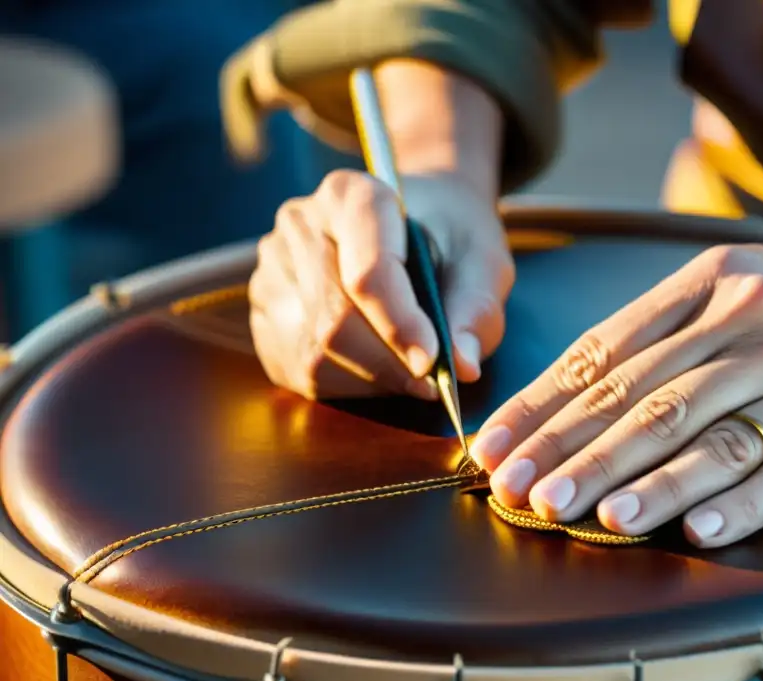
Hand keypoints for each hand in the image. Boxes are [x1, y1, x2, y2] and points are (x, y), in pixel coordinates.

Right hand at [249, 171, 513, 399]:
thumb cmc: (451, 241)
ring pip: (312, 352)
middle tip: (429, 384)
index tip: (432, 363)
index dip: (399, 326)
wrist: (418, 227)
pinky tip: (377, 373)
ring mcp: (272, 269)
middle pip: (335, 320)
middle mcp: (299, 225)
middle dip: (387, 365)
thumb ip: (474, 312)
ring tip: (409, 376)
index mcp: (351, 195)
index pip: (367, 272)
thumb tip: (463, 366)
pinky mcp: (263, 312)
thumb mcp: (482, 264)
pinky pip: (296, 370)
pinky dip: (344, 387)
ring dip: (369, 381)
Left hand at [469, 241, 762, 547]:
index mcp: (715, 283)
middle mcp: (760, 321)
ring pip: (712, 435)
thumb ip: (664, 332)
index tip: (496, 446)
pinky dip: (744, 502)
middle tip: (519, 491)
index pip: (609, 350)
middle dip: (574, 450)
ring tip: (586, 515)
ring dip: (644, 481)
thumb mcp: (740, 288)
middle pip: (649, 397)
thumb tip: (572, 396)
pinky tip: (698, 530)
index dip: (546, 404)